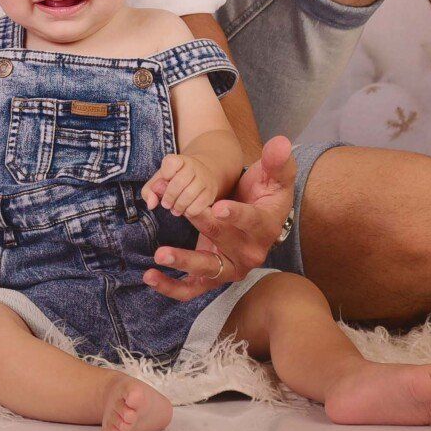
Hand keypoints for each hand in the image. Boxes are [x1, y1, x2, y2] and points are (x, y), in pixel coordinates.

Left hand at [140, 153, 220, 217]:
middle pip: (179, 182)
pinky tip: (186, 211)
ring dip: (179, 206)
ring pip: (189, 195)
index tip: (165, 180)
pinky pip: (200, 205)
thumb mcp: (159, 181)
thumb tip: (151, 205)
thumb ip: (149, 191)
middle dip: (169, 197)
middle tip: (166, 204)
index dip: (165, 174)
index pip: (170, 162)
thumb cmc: (174, 180)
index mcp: (178, 160)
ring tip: (175, 210)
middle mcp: (193, 166)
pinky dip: (190, 211)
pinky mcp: (211, 191)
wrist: (199, 176)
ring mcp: (204, 178)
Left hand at [143, 135, 298, 302]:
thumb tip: (280, 142)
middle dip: (203, 229)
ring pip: (207, 270)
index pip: (251, 221)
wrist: (259, 221)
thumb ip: (276, 161)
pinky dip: (171, 286)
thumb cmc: (265, 195)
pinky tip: (150, 277)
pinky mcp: (211, 275)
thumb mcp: (274, 176)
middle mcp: (248, 252)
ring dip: (184, 262)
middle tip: (184, 213)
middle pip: (224, 242)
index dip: (235, 216)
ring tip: (160, 254)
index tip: (217, 208)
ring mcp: (229, 267)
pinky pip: (191, 288)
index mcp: (264, 227)